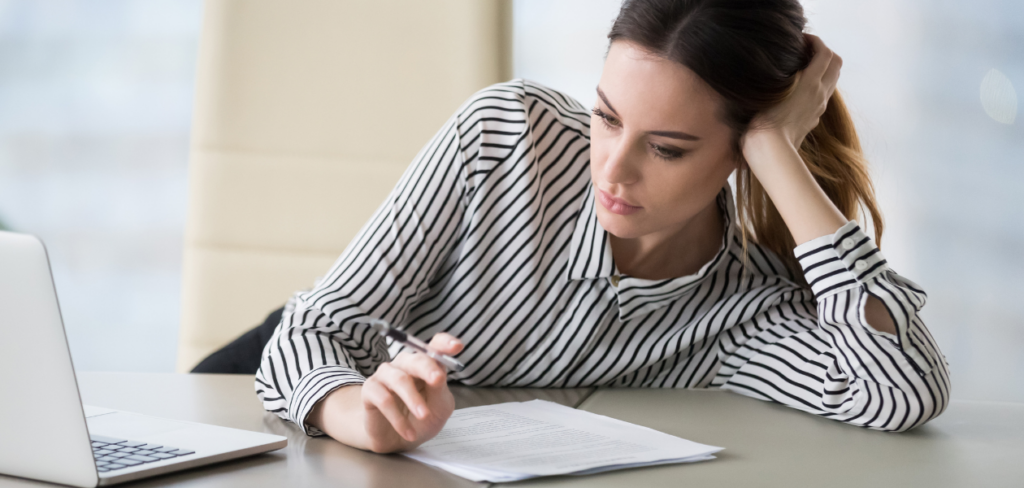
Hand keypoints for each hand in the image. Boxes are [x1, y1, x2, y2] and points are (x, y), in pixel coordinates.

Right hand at [307, 332, 463, 452]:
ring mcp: (386, 375)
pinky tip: (409, 433)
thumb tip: (438, 374)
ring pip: (399, 379)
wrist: (397, 441)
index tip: (457, 347)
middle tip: (437, 380)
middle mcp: (405, 364)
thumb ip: (439, 389)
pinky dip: (398, 419)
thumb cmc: (422, 419)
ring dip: (413, 398)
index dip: (445, 343)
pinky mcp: (370, 390)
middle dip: (427, 367)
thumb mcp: (439, 407)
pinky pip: (384, 400)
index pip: (435, 346)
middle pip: (415, 358)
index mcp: (427, 364)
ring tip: (424, 416)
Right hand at [744, 33, 841, 151]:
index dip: (815, 41)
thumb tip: (786, 65)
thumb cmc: (764, 121)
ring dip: (821, 69)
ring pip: (831, 80)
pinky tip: (797, 89)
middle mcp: (820, 93)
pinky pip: (821, 95)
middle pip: (836, 64)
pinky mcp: (813, 118)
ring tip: (801, 68)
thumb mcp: (770, 90)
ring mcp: (818, 107)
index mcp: (811, 83)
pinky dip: (815, 84)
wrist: (770, 152)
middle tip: (804, 51)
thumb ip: (783, 72)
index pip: (825, 53)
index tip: (800, 39)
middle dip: (824, 52)